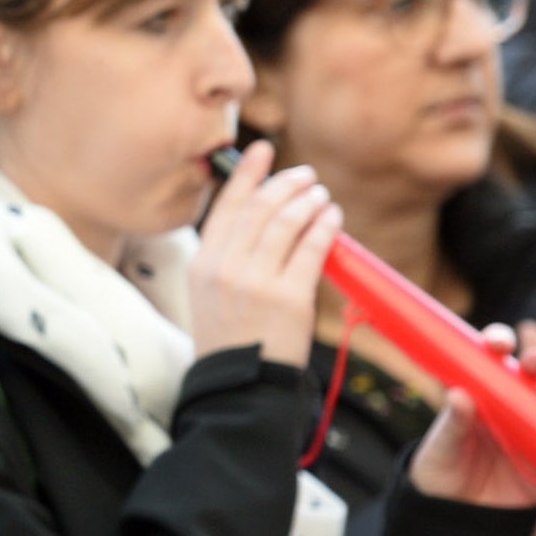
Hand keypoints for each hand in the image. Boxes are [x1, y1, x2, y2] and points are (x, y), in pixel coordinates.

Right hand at [190, 140, 341, 367]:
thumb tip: (265, 216)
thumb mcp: (209, 294)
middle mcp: (225, 268)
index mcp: (202, 264)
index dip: (246, 173)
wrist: (239, 386)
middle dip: (286, 184)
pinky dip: (325, 226)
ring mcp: (255, 282)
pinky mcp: (288, 297)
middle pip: (259, 208)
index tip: (263, 150)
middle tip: (305, 176)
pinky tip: (333, 218)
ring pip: (286, 222)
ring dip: (308, 202)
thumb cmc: (230, 341)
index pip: (226, 206)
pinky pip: (311, 248)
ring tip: (321, 196)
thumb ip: (228, 256)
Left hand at [409, 323, 535, 509]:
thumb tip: (458, 394)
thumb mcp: (439, 447)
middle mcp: (512, 407)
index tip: (501, 345)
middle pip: (530, 377)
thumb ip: (452, 423)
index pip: (492, 360)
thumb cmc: (440, 471)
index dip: (499, 344)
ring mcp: (534, 432)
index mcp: (481, 394)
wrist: (455, 517)